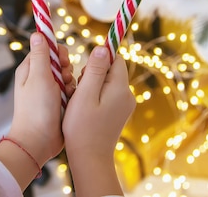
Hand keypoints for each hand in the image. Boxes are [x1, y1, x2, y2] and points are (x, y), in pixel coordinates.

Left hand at [7, 32, 74, 165]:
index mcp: (30, 69)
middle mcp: (39, 78)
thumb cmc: (36, 110)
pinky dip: (73, 94)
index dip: (58, 52)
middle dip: (67, 69)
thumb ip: (41, 55)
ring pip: (68, 76)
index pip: (47, 48)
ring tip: (67, 94)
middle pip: (60, 62)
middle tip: (65, 79)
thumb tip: (38, 33)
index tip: (63, 61)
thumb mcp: (40, 78)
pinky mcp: (58, 103)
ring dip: (71, 83)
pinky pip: (71, 91)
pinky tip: (71, 102)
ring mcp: (49, 91)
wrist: (38, 142)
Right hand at [62, 46, 134, 196]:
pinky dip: (96, 96)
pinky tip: (85, 108)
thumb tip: (103, 48)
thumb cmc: (82, 127)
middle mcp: (127, 95)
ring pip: (108, 82)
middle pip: (112, 69)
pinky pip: (108, 94)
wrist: (90, 159)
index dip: (99, 58)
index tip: (84, 70)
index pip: (115, 59)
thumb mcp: (85, 94)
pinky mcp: (119, 113)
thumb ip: (95, 70)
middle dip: (94, 73)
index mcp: (120, 88)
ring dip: (93, 85)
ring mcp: (125, 105)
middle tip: (79, 88)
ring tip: (81, 100)